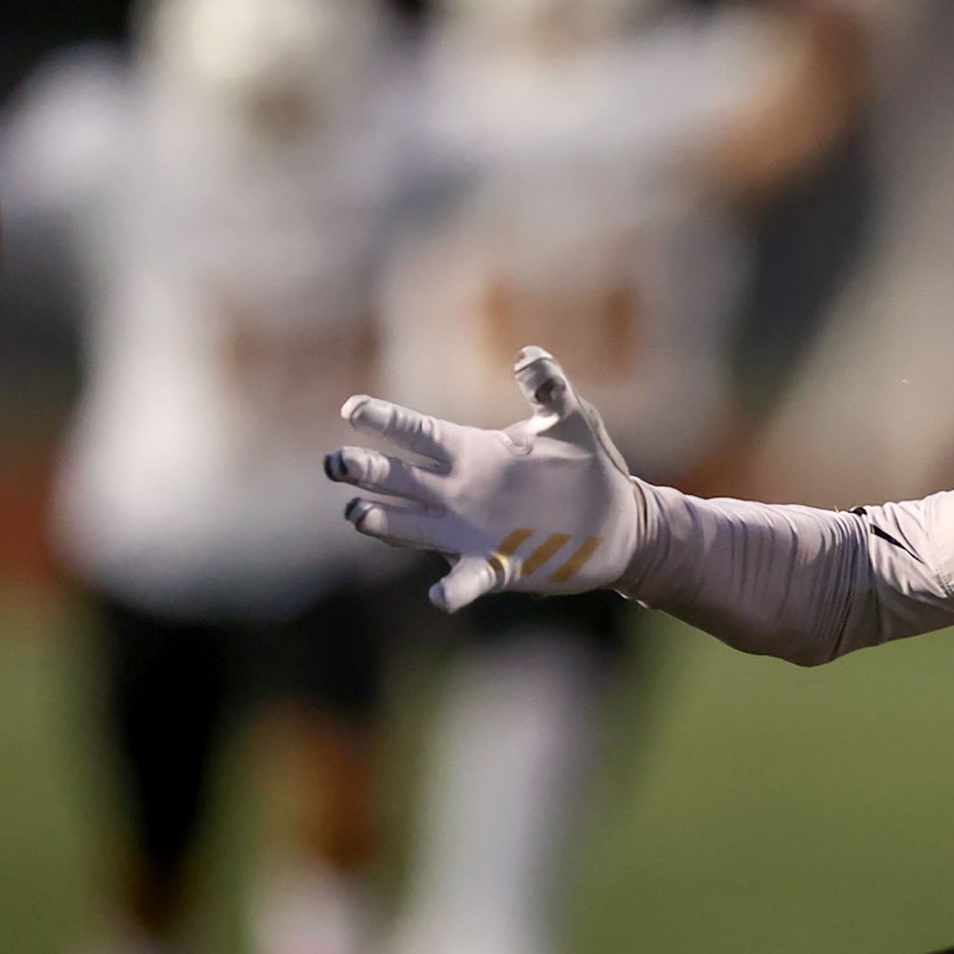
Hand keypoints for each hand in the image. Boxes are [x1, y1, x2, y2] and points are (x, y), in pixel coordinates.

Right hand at [326, 348, 639, 610]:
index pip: (418, 433)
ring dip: (385, 522)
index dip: (385, 421)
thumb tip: (530, 358)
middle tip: (336, 464)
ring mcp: (472, 533)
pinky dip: (453, 589)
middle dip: (366, 470)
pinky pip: (467, 580)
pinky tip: (440, 595)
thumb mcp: (571, 419)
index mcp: (472, 452)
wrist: (617, 523)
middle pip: (400, 479)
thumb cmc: (589, 465)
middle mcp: (460, 493)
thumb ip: (549, 388)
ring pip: (413, 527)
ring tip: (358, 515)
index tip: (351, 409)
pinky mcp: (497, 568)